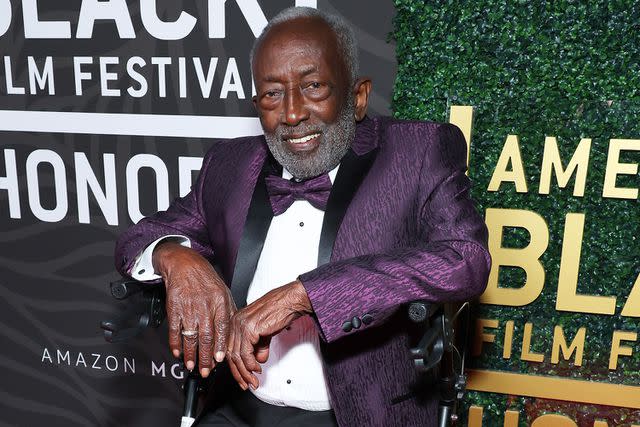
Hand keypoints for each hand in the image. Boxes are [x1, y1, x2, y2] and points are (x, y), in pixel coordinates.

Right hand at [152, 242, 235, 377]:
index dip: (220, 345)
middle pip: (206, 336)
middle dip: (205, 356)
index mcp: (220, 301)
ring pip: (190, 335)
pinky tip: (177, 352)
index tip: (220, 360)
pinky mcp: (174, 307)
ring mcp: (188, 307)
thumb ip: (229, 313)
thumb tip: (233, 334)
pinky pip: (174, 329)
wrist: (185, 265)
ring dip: (190, 353)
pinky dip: (175, 343)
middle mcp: (205, 305)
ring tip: (191, 365)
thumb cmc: (206, 280)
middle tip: (206, 370)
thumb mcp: (224, 293)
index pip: (222, 328)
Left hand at [227, 280, 311, 389]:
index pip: (230, 348)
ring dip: (245, 371)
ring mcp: (240, 324)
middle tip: (247, 383)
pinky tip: (257, 368)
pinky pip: (245, 353)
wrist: (290, 301)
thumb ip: (260, 345)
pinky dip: (250, 364)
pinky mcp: (248, 328)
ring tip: (254, 379)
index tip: (242, 377)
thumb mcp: (266, 331)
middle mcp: (235, 322)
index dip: (235, 366)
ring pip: (237, 356)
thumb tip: (258, 359)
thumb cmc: (280, 310)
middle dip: (239, 372)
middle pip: (231, 353)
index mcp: (237, 320)